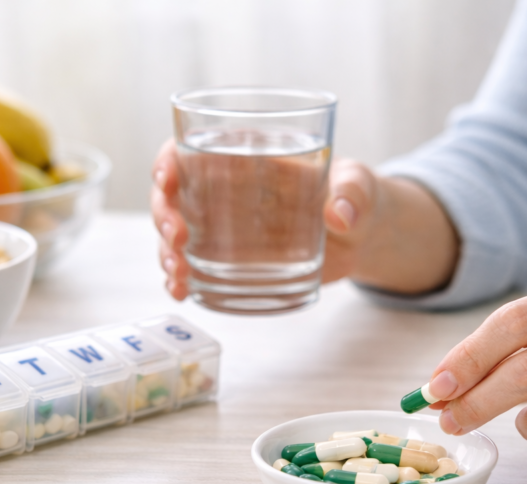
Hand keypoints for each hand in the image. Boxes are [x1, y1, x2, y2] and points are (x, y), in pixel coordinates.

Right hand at [150, 138, 458, 298]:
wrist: (362, 235)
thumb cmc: (355, 196)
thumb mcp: (358, 186)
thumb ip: (352, 194)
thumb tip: (340, 215)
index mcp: (247, 157)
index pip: (192, 148)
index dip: (169, 161)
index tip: (167, 180)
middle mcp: (225, 190)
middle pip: (173, 195)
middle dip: (164, 215)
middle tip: (177, 237)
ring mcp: (225, 227)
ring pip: (176, 234)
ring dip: (166, 253)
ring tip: (179, 275)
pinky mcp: (233, 259)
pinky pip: (195, 267)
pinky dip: (181, 280)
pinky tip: (182, 292)